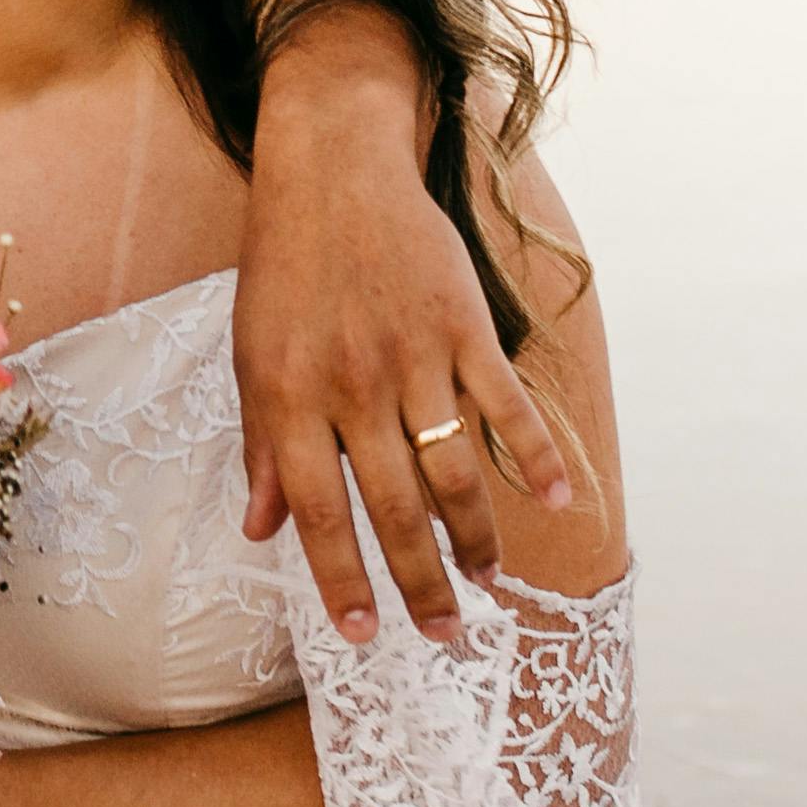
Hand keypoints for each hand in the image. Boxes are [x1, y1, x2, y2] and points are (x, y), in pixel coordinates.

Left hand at [236, 37, 561, 646]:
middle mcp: (353, 387)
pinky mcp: (465, 326)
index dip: (340, 579)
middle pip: (394, 508)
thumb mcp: (251, 357)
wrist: (334, 170)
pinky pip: (506, 404)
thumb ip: (261, 446)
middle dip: (418, 581)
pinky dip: (535, 455)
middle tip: (442, 636)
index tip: (364, 634)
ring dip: (475, 534)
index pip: (318, 513)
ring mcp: (415, 357)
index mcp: (291, 400)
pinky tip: (555, 502)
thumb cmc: (285, 271)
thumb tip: (260, 531)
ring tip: (485, 580)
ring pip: (454, 469)